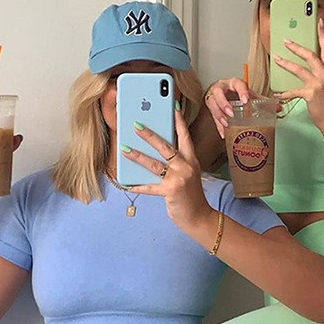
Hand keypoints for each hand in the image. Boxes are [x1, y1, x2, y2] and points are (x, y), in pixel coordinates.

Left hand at [121, 108, 214, 233]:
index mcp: (192, 160)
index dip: (179, 121)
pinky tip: (126, 184)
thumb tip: (152, 153)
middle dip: (149, 135)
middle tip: (136, 124)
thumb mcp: (188, 175)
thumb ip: (175, 163)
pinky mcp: (171, 192)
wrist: (200, 218)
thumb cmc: (191, 195)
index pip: (185, 136)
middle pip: (166, 146)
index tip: (172, 106)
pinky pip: (150, 187)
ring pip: (155, 164)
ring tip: (124, 148)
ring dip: (138, 156)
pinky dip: (137, 186)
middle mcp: (187, 167)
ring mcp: (179, 179)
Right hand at [203, 77, 257, 138]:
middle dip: (224, 103)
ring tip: (226, 124)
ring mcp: (214, 96)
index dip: (241, 92)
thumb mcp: (248, 94)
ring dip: (219, 115)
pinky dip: (218, 126)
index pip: (237, 84)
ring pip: (212, 104)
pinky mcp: (210, 107)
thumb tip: (277, 109)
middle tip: (231, 113)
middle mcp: (221, 88)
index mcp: (233, 83)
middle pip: (219, 93)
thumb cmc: (236, 93)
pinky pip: (212, 117)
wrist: (224, 92)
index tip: (246, 100)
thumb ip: (261, 101)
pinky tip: (223, 133)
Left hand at [272, 18, 323, 135]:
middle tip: (286, 40)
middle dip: (297, 47)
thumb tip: (308, 69)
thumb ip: (320, 75)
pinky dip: (284, 93)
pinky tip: (277, 94)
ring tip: (276, 59)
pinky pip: (293, 91)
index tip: (318, 22)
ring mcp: (318, 84)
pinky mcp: (310, 95)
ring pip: (299, 69)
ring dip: (286, 63)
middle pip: (310, 55)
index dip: (322, 34)